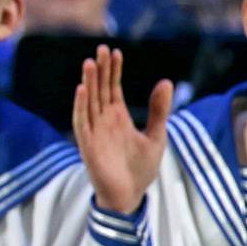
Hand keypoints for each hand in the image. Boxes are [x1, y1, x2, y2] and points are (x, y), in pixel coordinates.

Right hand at [74, 46, 172, 216]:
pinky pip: (82, 121)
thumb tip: (166, 81)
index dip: (113, 70)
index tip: (115, 52)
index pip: (112, 88)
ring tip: (89, 63)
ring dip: (88, 83)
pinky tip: (82, 89)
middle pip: (99, 90)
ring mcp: (94, 132)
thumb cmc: (141, 169)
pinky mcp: (88, 144)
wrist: (130, 196)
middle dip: (100, 70)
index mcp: (118, 117)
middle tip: (101, 49)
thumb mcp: (157, 135)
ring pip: (89, 102)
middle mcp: (104, 121)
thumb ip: (159, 110)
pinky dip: (81, 105)